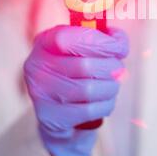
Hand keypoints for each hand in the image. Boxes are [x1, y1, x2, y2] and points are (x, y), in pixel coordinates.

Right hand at [23, 25, 128, 155]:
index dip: (101, 42)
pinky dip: (105, 104)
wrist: (59, 115)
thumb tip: (119, 40)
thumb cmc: (77, 74)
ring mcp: (40, 93)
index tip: (119, 47)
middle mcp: (37, 66)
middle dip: (112, 67)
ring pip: (89, 90)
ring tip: (113, 85)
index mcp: (46, 42)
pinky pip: (89, 110)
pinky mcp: (50, 117)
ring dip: (111, 87)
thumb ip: (102, 39)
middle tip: (119, 70)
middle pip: (85, 66)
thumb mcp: (83, 49)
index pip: (70, 38)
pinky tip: (105, 100)